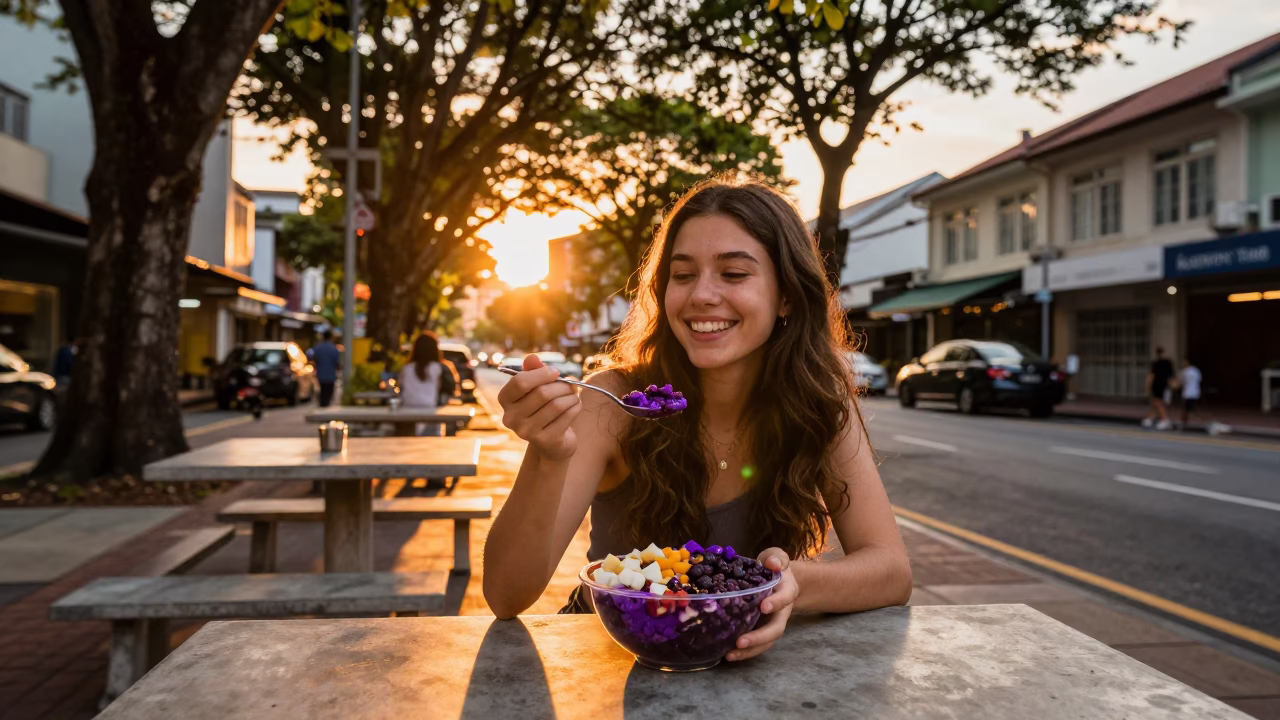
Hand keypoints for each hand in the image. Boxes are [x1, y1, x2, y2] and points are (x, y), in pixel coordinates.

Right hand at [497, 354, 581, 460]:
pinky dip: (576, 407)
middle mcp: (511, 418)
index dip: (541, 374)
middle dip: (562, 385)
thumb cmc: (543, 408)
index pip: (520, 382)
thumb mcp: (536, 387)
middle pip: (542, 393)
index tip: (555, 372)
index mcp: (505, 399)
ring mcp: (527, 432)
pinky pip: (567, 416)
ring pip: (556, 405)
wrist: (551, 442)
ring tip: (574, 394)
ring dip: (571, 396)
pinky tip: (575, 405)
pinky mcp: (545, 440)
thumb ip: (533, 371)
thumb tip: (532, 357)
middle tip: (571, 384)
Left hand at [727, 547, 797, 661]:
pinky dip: (744, 651)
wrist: (780, 579)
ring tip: (730, 654)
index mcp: (786, 591)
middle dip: (759, 637)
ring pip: (766, 642)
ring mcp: (772, 623)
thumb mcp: (776, 557)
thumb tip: (772, 563)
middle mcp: (781, 611)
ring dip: (750, 650)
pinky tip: (727, 654)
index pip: (785, 597)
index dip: (776, 602)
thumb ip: (776, 557)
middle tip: (741, 641)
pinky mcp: (760, 629)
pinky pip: (756, 644)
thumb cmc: (774, 566)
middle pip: (776, 629)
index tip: (764, 606)